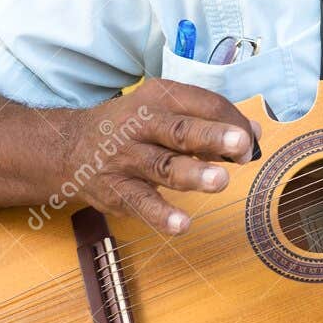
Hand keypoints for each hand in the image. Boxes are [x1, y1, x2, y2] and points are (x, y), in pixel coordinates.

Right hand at [58, 80, 261, 233]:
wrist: (69, 147)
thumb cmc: (134, 128)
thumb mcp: (166, 112)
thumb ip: (209, 123)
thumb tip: (253, 134)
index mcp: (159, 98)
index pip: (202, 103)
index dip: (231, 120)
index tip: (251, 140)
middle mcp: (141, 125)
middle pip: (180, 130)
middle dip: (212, 137)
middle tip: (242, 144)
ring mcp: (127, 158)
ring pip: (162, 166)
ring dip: (192, 174)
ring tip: (220, 181)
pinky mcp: (116, 190)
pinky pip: (140, 203)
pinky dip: (161, 215)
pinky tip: (182, 224)